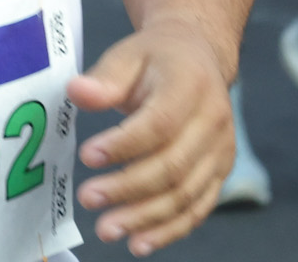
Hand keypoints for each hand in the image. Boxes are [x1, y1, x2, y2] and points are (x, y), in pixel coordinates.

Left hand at [68, 18, 233, 254]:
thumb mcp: (129, 54)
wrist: (197, 57)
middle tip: (88, 198)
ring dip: (145, 218)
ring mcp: (220, 150)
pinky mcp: (219, 173)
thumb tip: (77, 92)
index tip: (87, 155)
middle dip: (128, 188)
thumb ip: (105, 77)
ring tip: (107, 228)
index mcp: (191, 85)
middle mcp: (213, 120)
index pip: (160, 123)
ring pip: (185, 194)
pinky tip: (139, 243)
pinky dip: (169, 231)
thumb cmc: (158, 58)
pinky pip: (197, 209)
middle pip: (173, 166)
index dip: (124, 144)